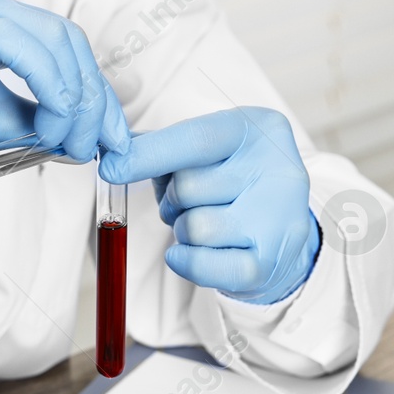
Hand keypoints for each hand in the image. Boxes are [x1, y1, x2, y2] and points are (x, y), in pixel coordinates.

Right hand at [0, 0, 128, 164]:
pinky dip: (54, 91)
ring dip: (78, 104)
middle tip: (100, 150)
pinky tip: (51, 128)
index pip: (62, 49)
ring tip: (68, 147)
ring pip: (60, 44)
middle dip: (98, 103)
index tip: (108, 141)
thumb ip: (21, 122)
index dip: (95, 97)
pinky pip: (31, 50)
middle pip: (71, 44)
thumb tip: (67, 139)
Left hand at [98, 108, 319, 304]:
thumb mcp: (211, 150)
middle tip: (194, 202)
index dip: (150, 155)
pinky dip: (186, 261)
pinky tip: (190, 253)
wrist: (280, 232)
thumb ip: (166, 146)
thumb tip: (117, 151)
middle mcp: (278, 170)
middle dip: (175, 199)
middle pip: (189, 187)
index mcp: (259, 129)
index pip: (197, 140)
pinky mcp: (268, 262)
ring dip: (184, 231)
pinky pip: (203, 264)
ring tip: (207, 225)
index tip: (113, 167)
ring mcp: (278, 219)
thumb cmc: (236, 183)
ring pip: (194, 227)